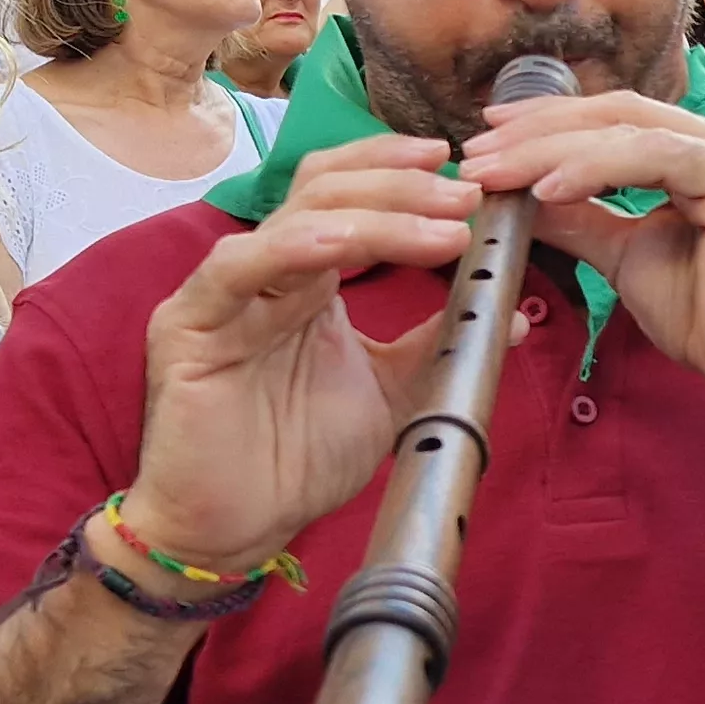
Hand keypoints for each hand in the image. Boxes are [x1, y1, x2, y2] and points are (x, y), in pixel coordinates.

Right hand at [117, 135, 491, 573]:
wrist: (234, 531)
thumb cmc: (298, 461)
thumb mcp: (392, 392)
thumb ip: (438, 345)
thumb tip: (513, 313)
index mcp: (306, 278)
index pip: (347, 193)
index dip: (400, 172)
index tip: (465, 172)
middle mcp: (264, 272)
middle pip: (327, 190)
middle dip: (404, 186)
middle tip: (465, 194)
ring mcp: (225, 292)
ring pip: (297, 218)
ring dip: (375, 212)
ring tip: (441, 224)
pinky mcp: (190, 324)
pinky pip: (238, 268)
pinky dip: (295, 246)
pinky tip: (346, 242)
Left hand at [458, 90, 704, 418]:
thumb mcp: (627, 258)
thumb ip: (582, 221)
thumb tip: (521, 197)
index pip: (620, 119)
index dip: (551, 122)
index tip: (490, 136)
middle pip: (619, 113)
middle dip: (538, 128)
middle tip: (475, 149)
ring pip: (628, 130)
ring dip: (550, 147)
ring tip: (494, 171)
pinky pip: (653, 159)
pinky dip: (592, 170)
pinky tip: (546, 190)